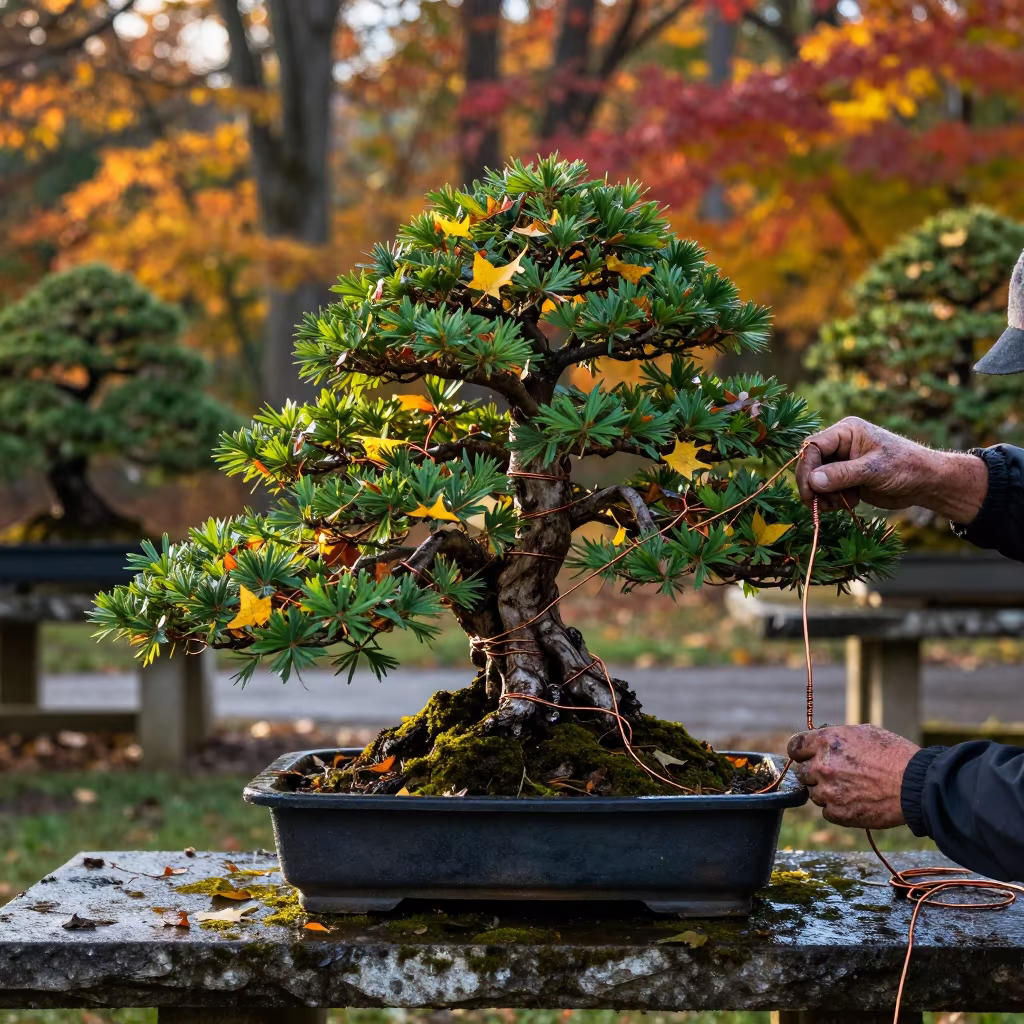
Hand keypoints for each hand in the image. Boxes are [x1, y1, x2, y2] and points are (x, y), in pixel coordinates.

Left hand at [787, 725, 918, 828]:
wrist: (915, 785)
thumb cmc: (894, 755)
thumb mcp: (863, 732)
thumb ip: (835, 737)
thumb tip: (820, 741)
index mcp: (826, 741)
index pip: (795, 747)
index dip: (800, 752)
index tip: (805, 756)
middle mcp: (821, 765)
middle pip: (803, 772)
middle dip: (816, 772)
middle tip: (838, 775)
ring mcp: (828, 791)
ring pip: (814, 793)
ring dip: (827, 791)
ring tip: (853, 789)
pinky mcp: (838, 813)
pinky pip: (826, 811)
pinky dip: (837, 809)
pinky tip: (856, 802)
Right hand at [796, 416, 987, 522]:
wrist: (926, 483)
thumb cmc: (905, 468)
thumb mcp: (873, 470)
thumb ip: (842, 474)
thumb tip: (813, 480)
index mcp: (846, 431)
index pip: (814, 446)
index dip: (807, 468)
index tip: (809, 491)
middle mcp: (840, 444)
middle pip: (811, 463)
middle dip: (813, 485)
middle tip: (817, 505)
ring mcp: (842, 461)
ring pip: (816, 479)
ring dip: (822, 496)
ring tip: (841, 505)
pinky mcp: (845, 478)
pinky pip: (826, 489)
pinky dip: (831, 500)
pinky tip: (848, 504)